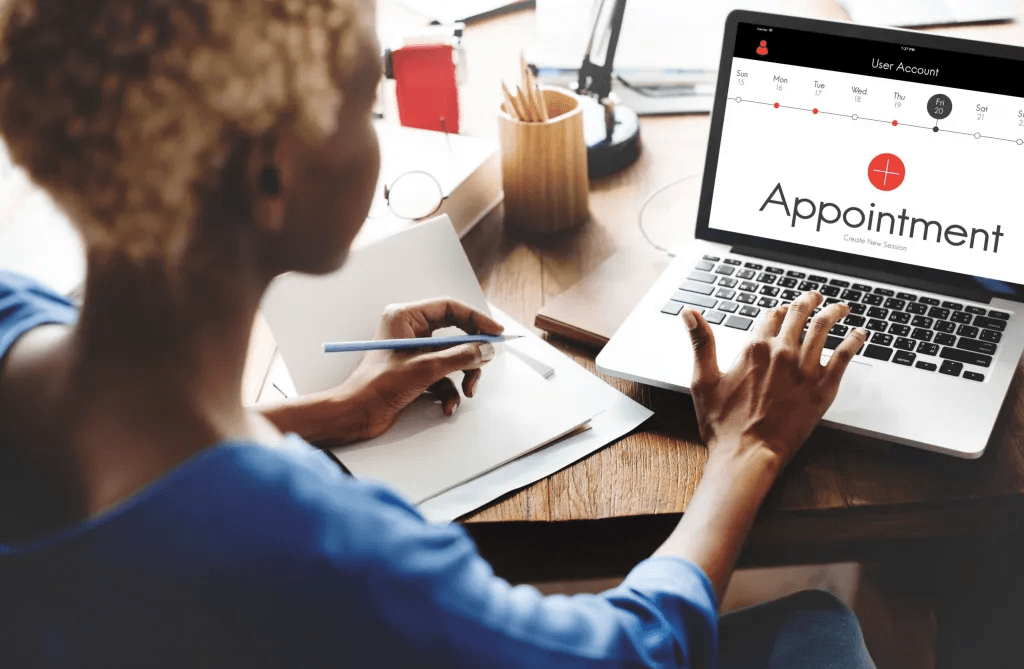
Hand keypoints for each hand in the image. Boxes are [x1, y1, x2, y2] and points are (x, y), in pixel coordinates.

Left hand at [334, 297, 503, 440]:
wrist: (356, 415)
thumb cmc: (378, 386)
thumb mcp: (426, 368)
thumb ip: (460, 357)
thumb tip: (486, 350)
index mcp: (405, 317)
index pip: (449, 308)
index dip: (476, 319)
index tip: (496, 332)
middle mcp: (409, 331)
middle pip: (454, 334)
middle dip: (470, 353)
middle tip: (485, 362)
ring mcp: (413, 352)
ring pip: (452, 358)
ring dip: (463, 376)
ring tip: (467, 391)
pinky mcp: (415, 372)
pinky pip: (443, 376)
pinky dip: (449, 391)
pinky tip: (447, 406)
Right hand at [682, 291, 867, 467]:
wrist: (748, 454)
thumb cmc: (723, 424)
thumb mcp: (703, 380)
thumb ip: (700, 342)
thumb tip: (689, 313)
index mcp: (754, 348)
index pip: (770, 315)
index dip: (776, 310)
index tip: (781, 310)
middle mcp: (781, 353)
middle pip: (799, 314)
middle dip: (808, 301)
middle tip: (815, 297)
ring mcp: (805, 369)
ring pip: (823, 328)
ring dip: (834, 312)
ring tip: (841, 307)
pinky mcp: (823, 388)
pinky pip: (844, 356)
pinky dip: (854, 340)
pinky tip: (860, 334)